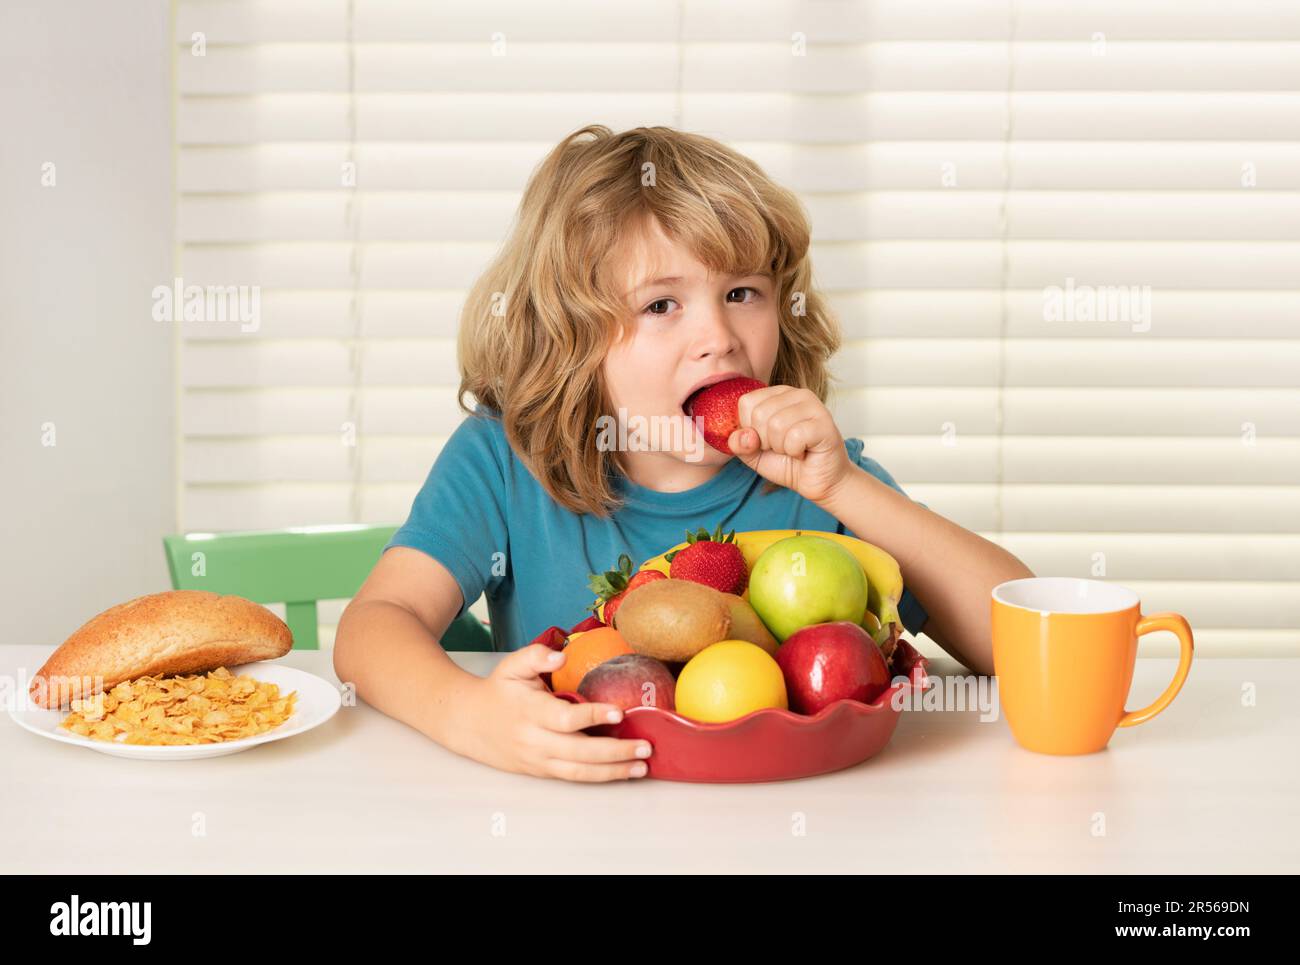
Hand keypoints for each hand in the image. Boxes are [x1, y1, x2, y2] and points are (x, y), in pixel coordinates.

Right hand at [457, 644, 653, 781]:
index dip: (593, 716)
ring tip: (642, 767)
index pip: (565, 719)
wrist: (468, 723)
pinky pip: (573, 778)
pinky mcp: (541, 771)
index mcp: (530, 711)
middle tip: (646, 746)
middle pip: (578, 752)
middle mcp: (535, 740)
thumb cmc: (498, 691)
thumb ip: (536, 655)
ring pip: (578, 772)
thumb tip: (561, 654)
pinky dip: (600, 777)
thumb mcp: (511, 665)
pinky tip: (622, 772)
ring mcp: (538, 760)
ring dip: (613, 772)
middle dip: (615, 751)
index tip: (619, 712)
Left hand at [728, 385, 853, 504]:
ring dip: (781, 447)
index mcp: (776, 395)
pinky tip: (805, 452)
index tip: (766, 440)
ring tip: (794, 449)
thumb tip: (739, 436)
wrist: (819, 482)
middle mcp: (796, 393)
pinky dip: (795, 451)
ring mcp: (813, 405)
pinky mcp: (825, 421)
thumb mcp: (754, 455)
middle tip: (783, 447)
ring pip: (776, 424)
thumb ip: (740, 444)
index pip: (746, 403)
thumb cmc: (788, 464)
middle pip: (759, 413)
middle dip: (765, 441)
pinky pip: (794, 436)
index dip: (750, 430)